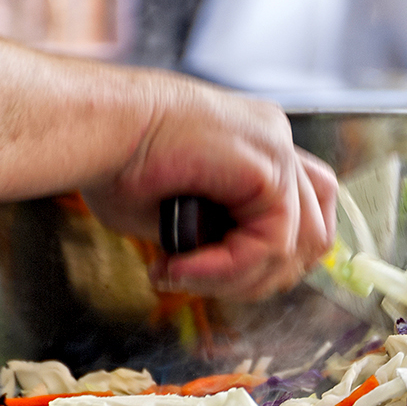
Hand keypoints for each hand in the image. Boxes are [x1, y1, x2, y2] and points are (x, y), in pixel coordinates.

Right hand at [80, 80, 337, 300]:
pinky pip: (271, 244)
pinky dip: (227, 269)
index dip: (268, 259)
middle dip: (263, 275)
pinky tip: (180, 268)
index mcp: (257, 143)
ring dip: (240, 278)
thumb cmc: (112, 160)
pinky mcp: (269, 167)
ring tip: (184, 276)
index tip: (203, 273)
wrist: (90, 125)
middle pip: (316, 230)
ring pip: (298, 245)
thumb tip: (233, 273)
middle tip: (197, 280)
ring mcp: (277, 148)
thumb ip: (216, 234)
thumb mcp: (176, 209)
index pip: (302, 211)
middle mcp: (275, 140)